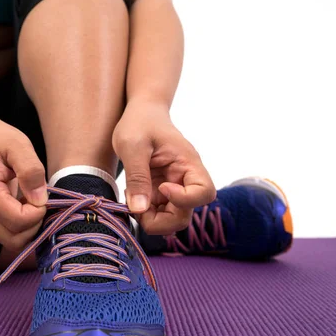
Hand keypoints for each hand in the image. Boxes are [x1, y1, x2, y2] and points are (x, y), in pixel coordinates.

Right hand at [0, 110, 46, 249]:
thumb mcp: (18, 145)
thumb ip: (30, 171)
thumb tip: (40, 200)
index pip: (16, 221)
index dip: (36, 214)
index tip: (42, 195)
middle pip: (11, 239)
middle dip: (33, 226)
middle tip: (40, 202)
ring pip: (9, 240)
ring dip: (27, 228)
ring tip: (32, 203)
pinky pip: (5, 232)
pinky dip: (20, 226)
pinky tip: (24, 205)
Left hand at [113, 100, 215, 234]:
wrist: (140, 115)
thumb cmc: (139, 123)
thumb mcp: (132, 145)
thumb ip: (137, 176)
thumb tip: (139, 209)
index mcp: (187, 163)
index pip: (204, 193)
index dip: (183, 199)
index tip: (160, 187)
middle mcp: (185, 180)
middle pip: (186, 214)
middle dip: (162, 220)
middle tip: (137, 207)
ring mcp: (174, 189)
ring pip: (173, 219)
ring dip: (152, 219)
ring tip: (132, 200)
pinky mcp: (161, 194)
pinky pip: (159, 213)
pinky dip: (145, 214)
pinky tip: (132, 198)